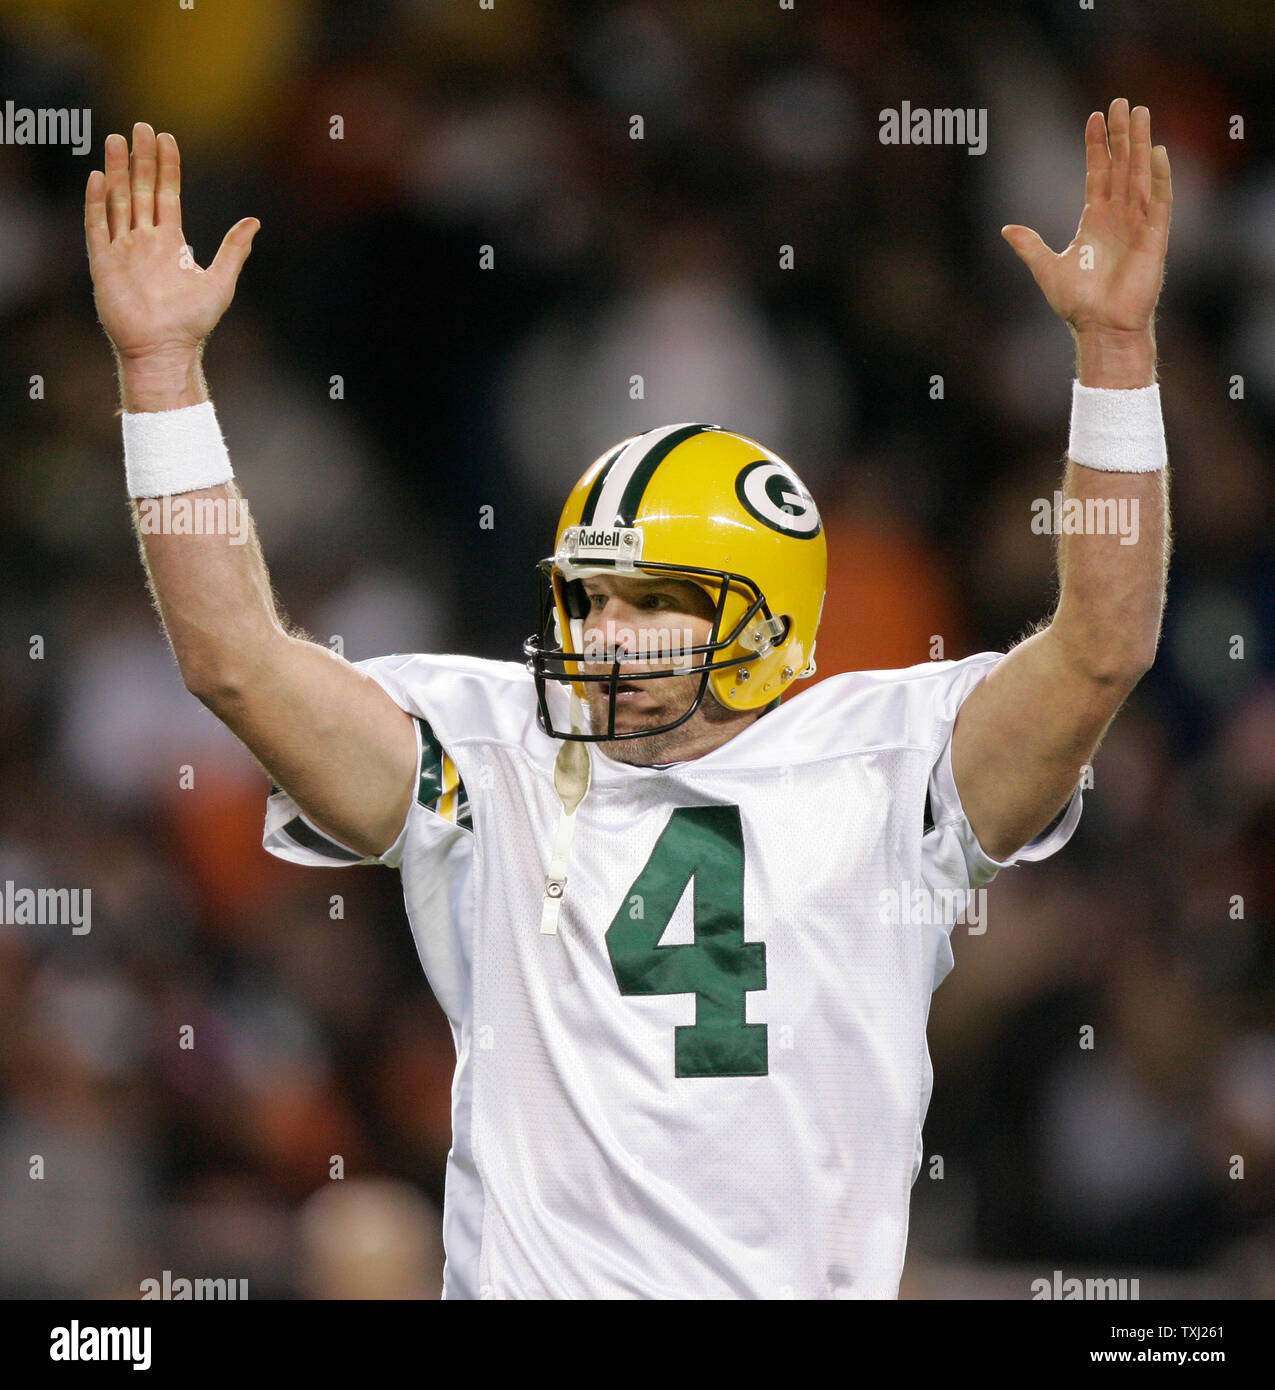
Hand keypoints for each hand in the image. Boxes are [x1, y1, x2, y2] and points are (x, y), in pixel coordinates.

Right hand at [86, 123, 258, 365]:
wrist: (165, 349)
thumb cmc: (193, 323)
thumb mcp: (221, 282)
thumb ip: (234, 250)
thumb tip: (255, 221)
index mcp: (171, 243)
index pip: (167, 195)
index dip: (167, 167)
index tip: (167, 139)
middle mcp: (145, 242)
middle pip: (141, 190)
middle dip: (141, 159)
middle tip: (141, 127)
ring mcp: (123, 250)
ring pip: (118, 200)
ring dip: (118, 171)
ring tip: (118, 139)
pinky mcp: (103, 263)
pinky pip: (97, 226)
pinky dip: (96, 202)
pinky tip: (99, 177)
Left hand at [1001, 100, 1171, 340]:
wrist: (1099, 327)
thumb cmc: (1077, 303)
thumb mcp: (1046, 269)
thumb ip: (1030, 246)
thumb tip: (1006, 229)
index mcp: (1095, 220)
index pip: (1098, 173)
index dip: (1096, 146)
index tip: (1094, 117)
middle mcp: (1118, 216)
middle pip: (1121, 165)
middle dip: (1121, 134)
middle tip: (1120, 101)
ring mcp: (1138, 224)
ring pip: (1140, 175)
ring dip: (1140, 144)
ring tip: (1140, 112)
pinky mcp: (1154, 237)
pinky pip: (1158, 201)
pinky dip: (1158, 177)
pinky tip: (1156, 152)